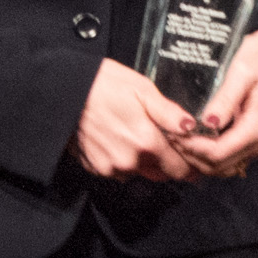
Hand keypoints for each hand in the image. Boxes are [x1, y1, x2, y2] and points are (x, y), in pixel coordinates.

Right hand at [72, 58, 196, 180]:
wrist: (64, 90)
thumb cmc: (104, 83)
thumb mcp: (143, 89)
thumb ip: (169, 113)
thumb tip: (191, 127)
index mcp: (147, 142)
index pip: (178, 169)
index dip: (188, 166)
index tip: (192, 162)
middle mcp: (129, 161)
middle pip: (159, 174)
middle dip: (165, 164)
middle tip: (164, 145)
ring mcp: (110, 167)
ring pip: (137, 173)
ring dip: (142, 162)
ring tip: (135, 137)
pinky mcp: (94, 168)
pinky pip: (116, 170)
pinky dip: (121, 160)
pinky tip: (116, 140)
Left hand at [176, 32, 257, 177]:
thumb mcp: (242, 71)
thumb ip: (226, 98)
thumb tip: (208, 122)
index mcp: (256, 127)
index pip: (218, 153)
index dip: (192, 148)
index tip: (174, 134)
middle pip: (219, 166)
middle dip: (192, 155)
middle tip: (171, 136)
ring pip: (223, 167)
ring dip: (199, 159)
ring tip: (180, 139)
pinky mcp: (254, 141)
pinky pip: (229, 159)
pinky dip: (210, 156)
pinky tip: (195, 141)